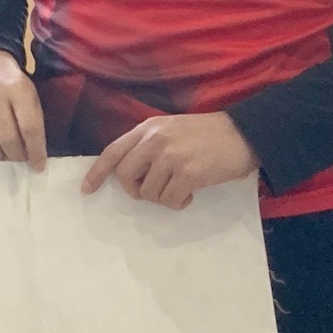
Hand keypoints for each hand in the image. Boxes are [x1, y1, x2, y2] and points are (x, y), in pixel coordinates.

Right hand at [0, 49, 49, 168]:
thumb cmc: (15, 88)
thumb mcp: (31, 98)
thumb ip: (33, 124)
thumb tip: (34, 159)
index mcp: (19, 89)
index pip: (29, 127)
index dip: (35, 151)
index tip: (38, 165)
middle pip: (7, 138)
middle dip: (16, 156)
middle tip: (20, 160)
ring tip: (6, 156)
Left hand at [83, 112, 259, 209]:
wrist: (244, 134)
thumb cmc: (207, 133)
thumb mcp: (171, 129)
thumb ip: (148, 144)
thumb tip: (128, 172)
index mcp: (147, 128)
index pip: (112, 152)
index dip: (97, 172)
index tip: (87, 190)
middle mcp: (154, 141)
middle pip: (125, 176)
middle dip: (135, 190)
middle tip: (153, 191)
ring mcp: (171, 157)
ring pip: (148, 192)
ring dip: (162, 198)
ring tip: (179, 189)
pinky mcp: (189, 174)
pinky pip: (169, 200)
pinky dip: (177, 204)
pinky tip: (190, 196)